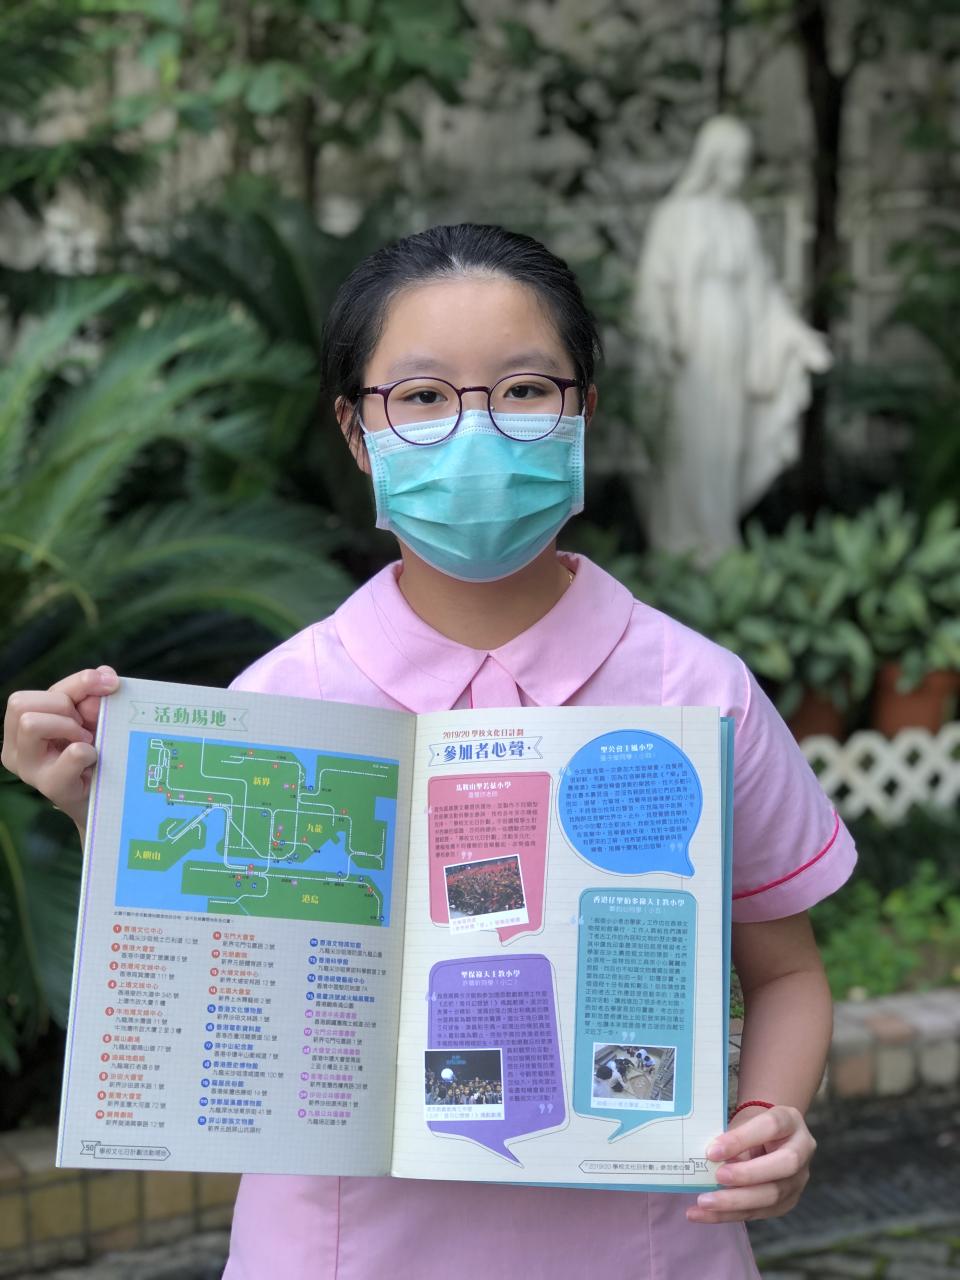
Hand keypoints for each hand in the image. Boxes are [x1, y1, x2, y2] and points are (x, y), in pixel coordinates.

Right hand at [2, 666, 119, 833]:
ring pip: (30, 723)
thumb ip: (90, 692)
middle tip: (84, 727)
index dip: (75, 683)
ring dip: (68, 726)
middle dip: (62, 707)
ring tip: (87, 741)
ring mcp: (30, 771)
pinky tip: (95, 757)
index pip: (29, 695)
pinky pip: (71, 754)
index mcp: (19, 729)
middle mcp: (16, 750)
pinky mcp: (53, 786)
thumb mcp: (89, 716)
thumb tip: (104, 676)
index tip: (108, 686)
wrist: (109, 798)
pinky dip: (89, 749)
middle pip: (20, 704)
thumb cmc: (94, 752)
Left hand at [686, 1104, 815, 1223]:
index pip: (770, 1126)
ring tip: (705, 1202)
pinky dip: (729, 1214)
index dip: (741, 1139)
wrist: (769, 1138)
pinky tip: (705, 1214)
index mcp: (790, 1120)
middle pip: (784, 1164)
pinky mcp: (787, 1202)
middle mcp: (802, 1150)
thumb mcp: (743, 1122)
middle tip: (718, 1177)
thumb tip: (706, 1158)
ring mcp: (798, 1179)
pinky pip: (760, 1212)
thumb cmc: (751, 1127)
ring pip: (773, 1195)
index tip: (712, 1151)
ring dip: (735, 1201)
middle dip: (748, 1174)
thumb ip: (730, 1137)